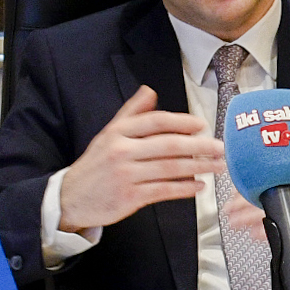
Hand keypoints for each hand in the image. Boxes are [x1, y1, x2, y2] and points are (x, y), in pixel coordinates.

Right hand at [58, 86, 223, 232]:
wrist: (70, 197)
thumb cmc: (95, 165)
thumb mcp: (108, 134)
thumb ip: (131, 113)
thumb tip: (150, 91)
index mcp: (118, 132)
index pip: (155, 121)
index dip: (181, 122)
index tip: (201, 125)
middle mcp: (121, 151)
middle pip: (168, 145)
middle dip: (198, 146)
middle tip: (220, 147)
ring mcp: (126, 175)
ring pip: (169, 168)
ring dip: (198, 167)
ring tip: (217, 166)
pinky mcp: (129, 197)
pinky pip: (163, 190)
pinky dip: (184, 188)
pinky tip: (198, 186)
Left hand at [219, 164, 289, 256]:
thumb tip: (262, 181)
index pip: (279, 171)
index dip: (255, 179)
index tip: (238, 185)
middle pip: (275, 191)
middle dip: (245, 201)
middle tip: (230, 207)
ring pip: (278, 210)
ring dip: (251, 218)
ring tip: (236, 222)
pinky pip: (288, 230)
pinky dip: (268, 233)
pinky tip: (255, 234)